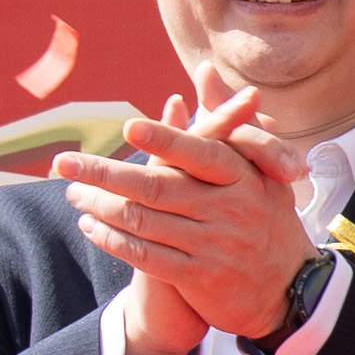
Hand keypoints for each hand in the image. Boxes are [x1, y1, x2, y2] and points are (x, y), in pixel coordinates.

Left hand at [52, 83, 314, 354]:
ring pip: (145, 222)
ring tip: (74, 193)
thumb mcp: (257, 165)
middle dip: (104, 174)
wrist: (290, 285)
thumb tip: (205, 69)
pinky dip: (113, 240)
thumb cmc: (264, 212)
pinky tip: (91, 227)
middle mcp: (230, 210)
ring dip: (100, 207)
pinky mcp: (200, 278)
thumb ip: (224, 118)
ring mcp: (215, 246)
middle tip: (65, 163)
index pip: (199, 153)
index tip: (128, 127)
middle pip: (156, 188)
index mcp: (242, 177)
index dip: (165, 140)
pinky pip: (147, 256)